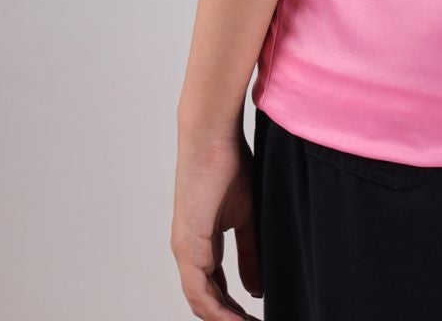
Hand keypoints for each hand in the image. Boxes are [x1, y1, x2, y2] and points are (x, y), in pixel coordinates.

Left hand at [171, 119, 260, 318]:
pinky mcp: (187, 246)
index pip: (217, 288)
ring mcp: (185, 251)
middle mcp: (190, 252)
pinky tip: (234, 320)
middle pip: (208, 300)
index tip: (256, 318)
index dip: (234, 308)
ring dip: (223, 319)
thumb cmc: (230, 166)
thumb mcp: (248, 217)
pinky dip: (216, 310)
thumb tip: (254, 290)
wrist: (213, 138)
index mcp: (202, 245)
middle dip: (230, 318)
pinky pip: (198, 291)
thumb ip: (250, 253)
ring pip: (201, 301)